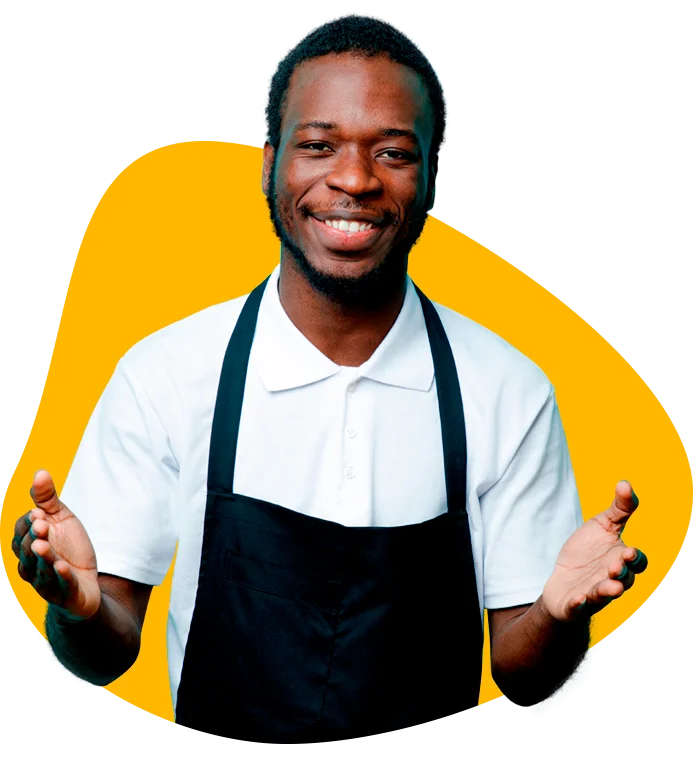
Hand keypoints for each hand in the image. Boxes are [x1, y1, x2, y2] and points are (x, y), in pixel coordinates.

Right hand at [11, 470, 100, 620]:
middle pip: (28, 550)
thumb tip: (40, 472)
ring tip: (44, 545)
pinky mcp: (65, 593)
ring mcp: (47, 581)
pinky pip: (61, 585)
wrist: (86, 582)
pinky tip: (63, 567)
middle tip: (41, 524)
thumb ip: (47, 499)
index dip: (27, 523)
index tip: (37, 512)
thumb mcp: (60, 519)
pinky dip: (61, 576)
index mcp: (28, 545)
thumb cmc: (68, 547)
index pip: (21, 533)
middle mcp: (32, 564)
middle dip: (33, 537)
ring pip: (40, 569)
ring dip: (42, 557)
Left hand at [542, 481, 647, 621]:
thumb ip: (618, 509)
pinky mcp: (576, 605)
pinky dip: (580, 604)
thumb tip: (625, 483)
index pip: (638, 563)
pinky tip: (578, 598)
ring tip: (608, 587)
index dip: (636, 559)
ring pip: (605, 595)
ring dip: (607, 591)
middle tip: (615, 566)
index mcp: (621, 561)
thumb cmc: (586, 552)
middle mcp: (613, 580)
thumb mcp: (601, 526)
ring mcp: (595, 594)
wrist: (562, 580)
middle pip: (625, 580)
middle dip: (621, 574)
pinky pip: (579, 608)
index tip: (629, 551)